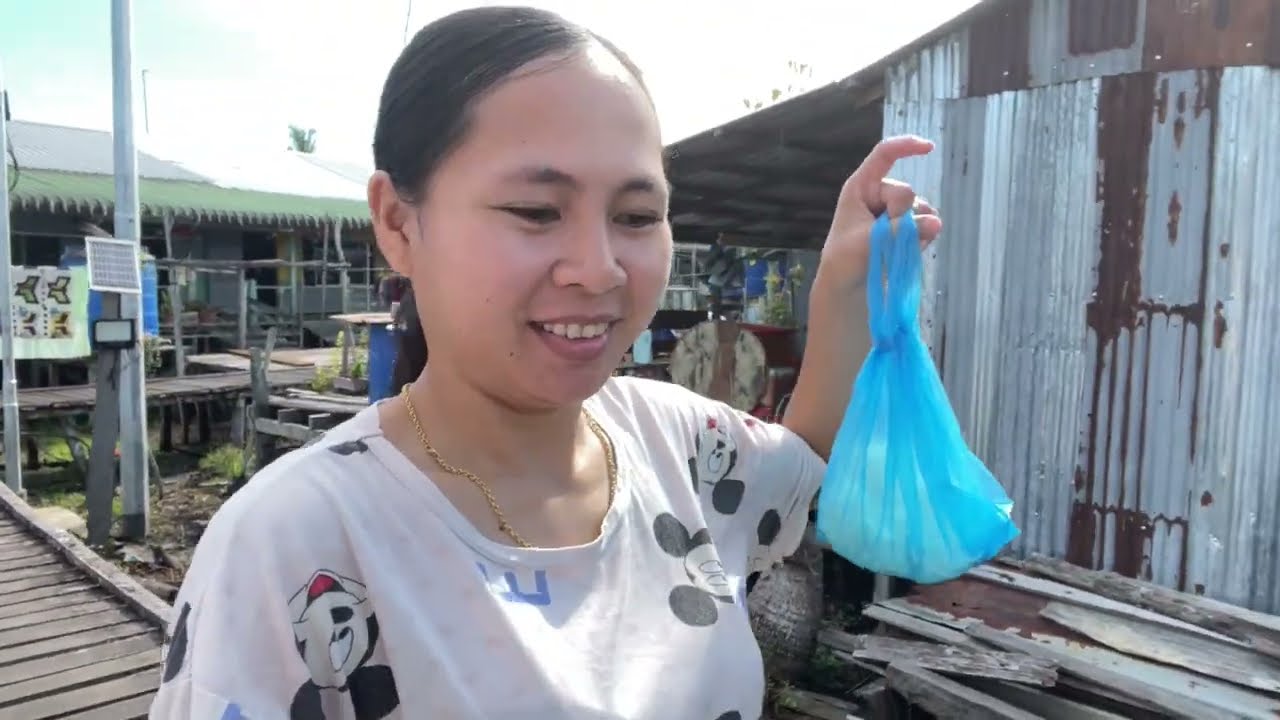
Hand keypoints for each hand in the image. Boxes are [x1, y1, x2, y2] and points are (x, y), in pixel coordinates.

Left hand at [817, 135, 942, 288]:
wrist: (848, 286)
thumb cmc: (845, 259)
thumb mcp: (867, 242)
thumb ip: (899, 231)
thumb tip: (935, 222)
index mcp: (861, 187)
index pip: (884, 155)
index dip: (906, 146)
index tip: (929, 148)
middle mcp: (880, 194)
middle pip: (906, 193)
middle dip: (901, 216)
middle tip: (883, 238)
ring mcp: (896, 211)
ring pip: (921, 209)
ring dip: (912, 230)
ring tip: (891, 248)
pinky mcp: (908, 227)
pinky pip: (928, 225)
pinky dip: (921, 238)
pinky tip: (906, 250)